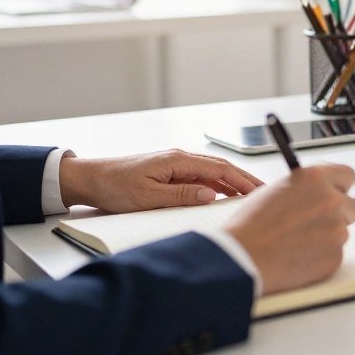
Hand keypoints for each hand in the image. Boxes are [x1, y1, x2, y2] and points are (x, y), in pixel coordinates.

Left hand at [59, 149, 263, 212]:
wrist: (90, 179)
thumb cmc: (114, 186)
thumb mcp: (147, 196)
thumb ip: (180, 195)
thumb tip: (210, 195)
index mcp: (177, 160)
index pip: (219, 169)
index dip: (241, 180)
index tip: (258, 191)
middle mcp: (179, 158)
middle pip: (221, 167)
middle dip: (243, 179)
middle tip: (263, 192)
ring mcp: (175, 164)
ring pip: (212, 172)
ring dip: (231, 182)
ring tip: (248, 195)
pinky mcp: (169, 172)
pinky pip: (200, 177)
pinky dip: (216, 185)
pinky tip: (222, 195)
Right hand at [225, 164, 354, 294]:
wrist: (243, 256)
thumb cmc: (250, 225)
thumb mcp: (276, 189)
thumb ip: (304, 188)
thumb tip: (316, 192)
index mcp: (315, 178)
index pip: (347, 175)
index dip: (339, 186)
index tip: (335, 193)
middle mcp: (331, 200)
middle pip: (350, 206)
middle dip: (337, 214)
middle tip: (315, 222)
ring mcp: (336, 229)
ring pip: (342, 231)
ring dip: (327, 236)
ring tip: (297, 241)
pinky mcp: (335, 255)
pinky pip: (335, 253)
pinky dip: (321, 256)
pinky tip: (298, 255)